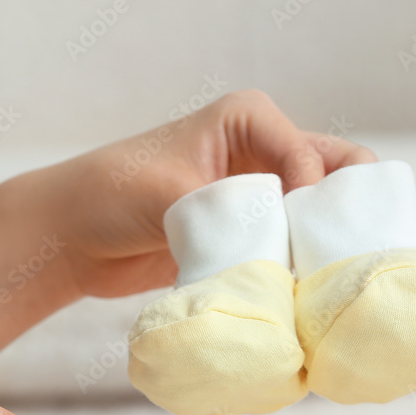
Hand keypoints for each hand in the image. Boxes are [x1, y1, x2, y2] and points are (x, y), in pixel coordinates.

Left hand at [11, 89, 377, 298]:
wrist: (73, 239)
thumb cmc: (109, 194)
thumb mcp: (171, 194)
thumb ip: (226, 213)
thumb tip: (280, 255)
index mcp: (250, 119)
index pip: (310, 155)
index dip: (312, 197)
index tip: (294, 238)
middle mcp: (264, 152)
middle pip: (334, 174)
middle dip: (342, 213)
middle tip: (340, 255)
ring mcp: (259, 195)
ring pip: (315, 216)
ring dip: (322, 245)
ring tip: (325, 279)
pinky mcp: (248, 235)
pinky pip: (290, 249)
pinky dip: (299, 270)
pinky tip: (303, 295)